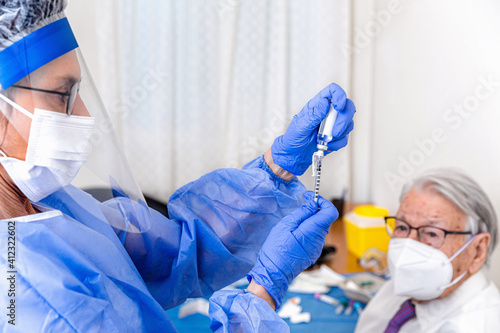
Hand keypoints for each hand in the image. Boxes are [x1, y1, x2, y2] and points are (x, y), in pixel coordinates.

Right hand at [247, 192, 337, 308]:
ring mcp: (317, 248)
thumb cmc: (277, 249)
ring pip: (319, 227)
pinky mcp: (313, 253)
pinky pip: (314, 236)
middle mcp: (319, 240)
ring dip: (310, 220)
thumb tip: (313, 204)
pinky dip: (308, 230)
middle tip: (301, 205)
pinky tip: (294, 232)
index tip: (311, 197)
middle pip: (324, 219)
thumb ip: (302, 213)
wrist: (274, 273)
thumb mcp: (286, 225)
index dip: (322, 201)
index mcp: (314, 230)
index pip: (330, 211)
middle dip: (315, 209)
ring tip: (294, 221)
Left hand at [271, 82, 355, 174]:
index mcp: (317, 105)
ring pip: (348, 122)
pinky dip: (338, 143)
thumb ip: (313, 115)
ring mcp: (333, 124)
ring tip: (326, 141)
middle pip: (347, 106)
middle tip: (335, 132)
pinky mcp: (336, 136)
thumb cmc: (293, 138)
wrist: (294, 156)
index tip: (338, 107)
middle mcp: (328, 113)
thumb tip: (325, 102)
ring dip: (340, 133)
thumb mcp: (301, 126)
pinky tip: (327, 146)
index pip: (332, 91)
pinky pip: (345, 137)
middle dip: (344, 119)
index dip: (339, 95)